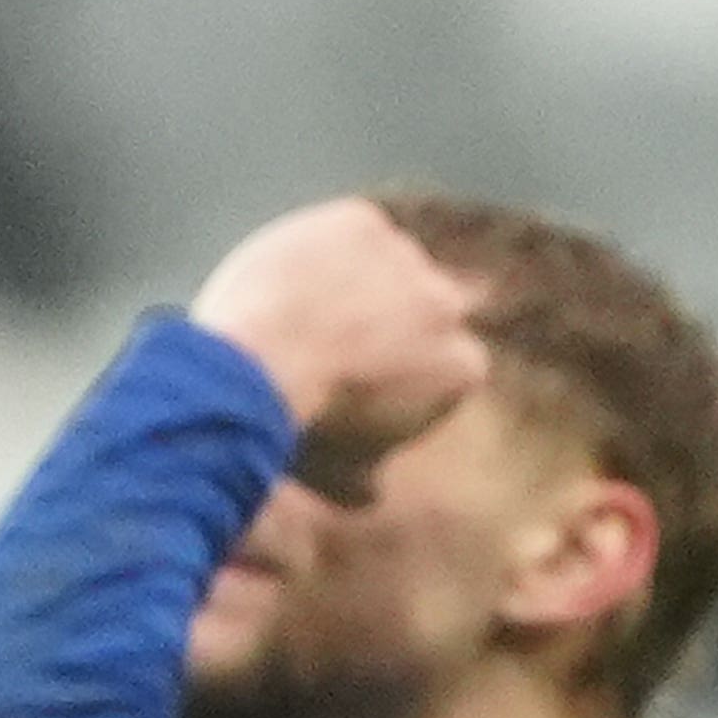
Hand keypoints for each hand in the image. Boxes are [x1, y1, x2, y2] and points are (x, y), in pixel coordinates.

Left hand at [188, 198, 488, 499]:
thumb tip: (371, 494)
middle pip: (426, 305)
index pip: (449, 360)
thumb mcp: (347, 474)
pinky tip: (296, 272)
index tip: (369, 377)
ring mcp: (406, 258)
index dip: (406, 368)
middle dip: (392, 318)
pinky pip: (351, 228)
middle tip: (338, 337)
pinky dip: (328, 244)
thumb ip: (374, 472)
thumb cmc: (304, 432)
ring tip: (307, 303)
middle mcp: (448, 306)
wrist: (254, 370)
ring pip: (389, 263)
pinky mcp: (362, 224)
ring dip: (359, 278)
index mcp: (463, 366)